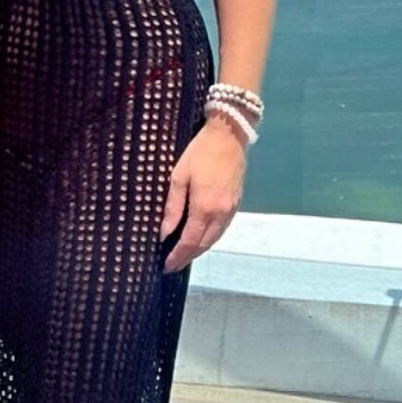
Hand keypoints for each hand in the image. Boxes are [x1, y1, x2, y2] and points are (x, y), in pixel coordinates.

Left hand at [159, 117, 246, 272]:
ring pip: (215, 239)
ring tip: (185, 256)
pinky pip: (222, 229)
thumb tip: (165, 233)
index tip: (167, 266)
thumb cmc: (200, 152)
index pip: (190, 242)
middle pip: (204, 244)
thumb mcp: (179, 177)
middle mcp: (221, 213)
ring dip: (200, 250)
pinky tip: (201, 239)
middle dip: (188, 257)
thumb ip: (173, 207)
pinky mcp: (236, 203)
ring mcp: (231, 209)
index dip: (178, 256)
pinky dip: (210, 238)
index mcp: (205, 208)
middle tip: (173, 266)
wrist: (229, 136)